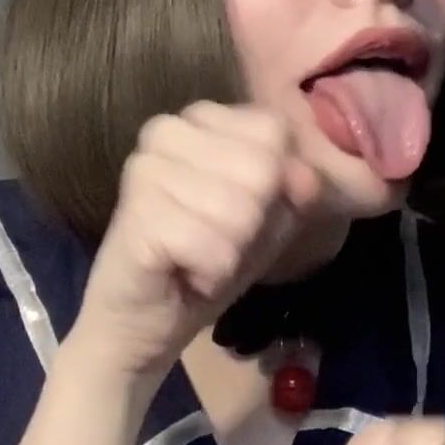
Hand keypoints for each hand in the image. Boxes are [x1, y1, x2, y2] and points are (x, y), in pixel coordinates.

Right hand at [71, 103, 322, 381]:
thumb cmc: (205, 264)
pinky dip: (211, 273)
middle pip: (263, 166)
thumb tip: (307, 177)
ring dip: (230, 251)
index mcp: (199, 120)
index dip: (278, 184)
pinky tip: (183, 272)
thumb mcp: (266, 221)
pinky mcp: (137, 213)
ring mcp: (146, 167)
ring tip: (197, 257)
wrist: (142, 323)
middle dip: (254, 223)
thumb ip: (292, 190)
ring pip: (240, 208)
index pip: (274, 129)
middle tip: (216, 241)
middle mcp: (166, 130)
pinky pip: (213, 245)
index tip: (244, 214)